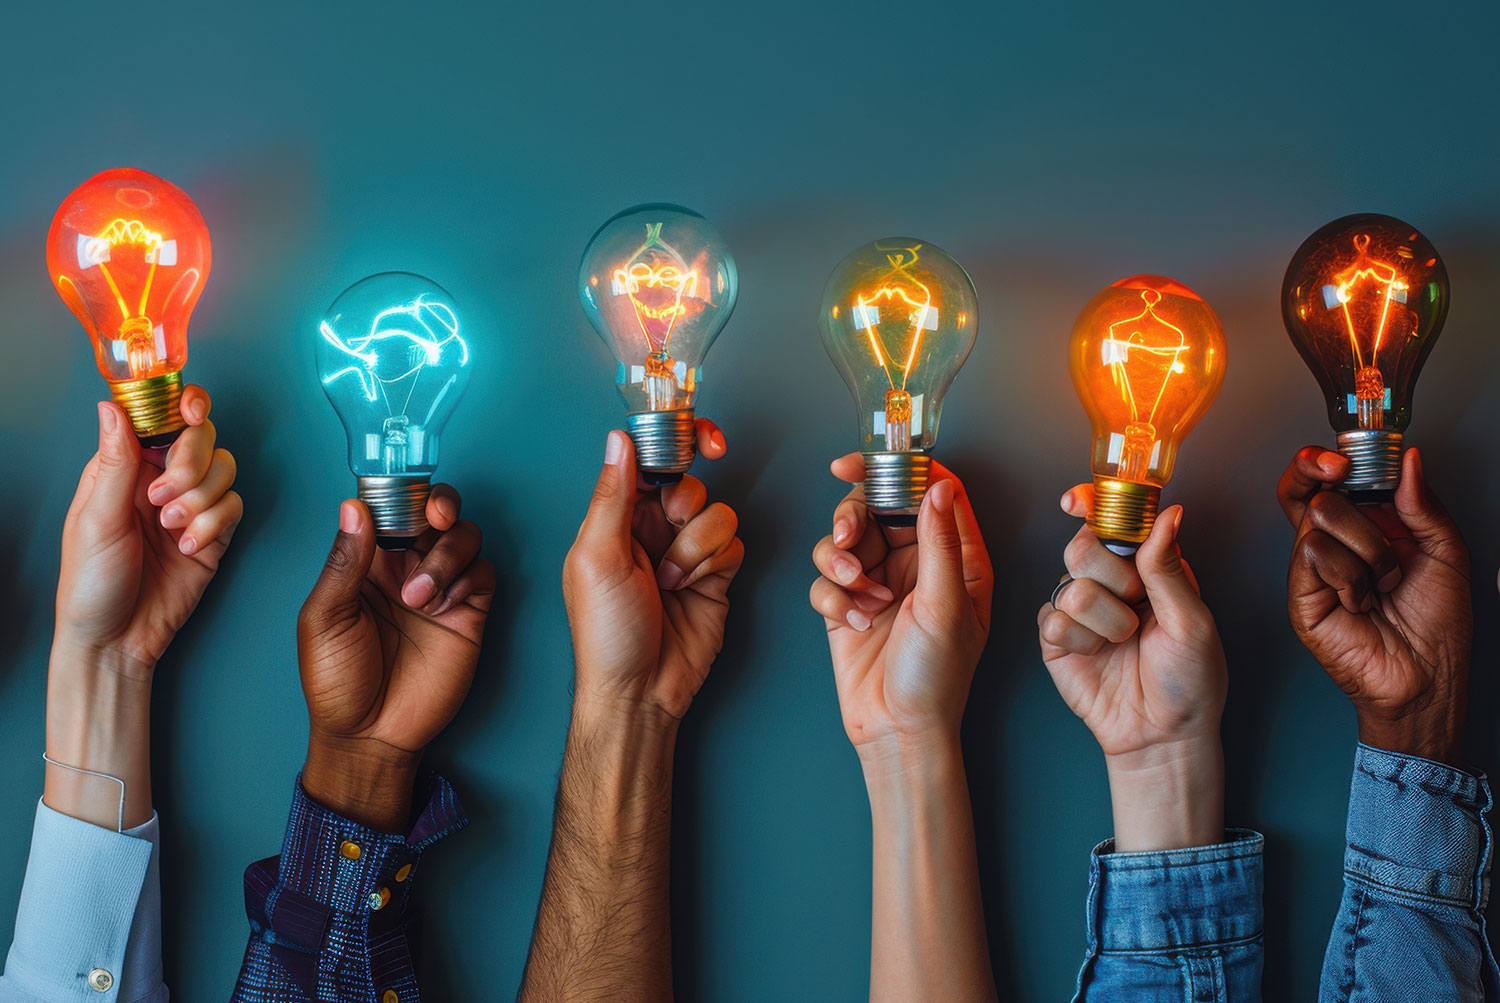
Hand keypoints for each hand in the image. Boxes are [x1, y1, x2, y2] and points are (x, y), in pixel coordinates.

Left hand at [54, 389, 241, 678]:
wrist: (118, 640)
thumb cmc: (91, 585)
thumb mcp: (95, 520)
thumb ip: (114, 463)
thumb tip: (112, 407)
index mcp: (123, 468)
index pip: (158, 418)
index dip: (182, 406)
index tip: (191, 412)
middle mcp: (158, 480)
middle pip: (201, 438)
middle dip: (192, 462)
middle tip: (164, 494)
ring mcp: (190, 506)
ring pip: (224, 470)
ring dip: (202, 499)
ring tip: (172, 529)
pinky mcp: (214, 533)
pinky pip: (234, 508)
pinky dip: (215, 526)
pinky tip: (189, 548)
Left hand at [297, 487, 493, 830]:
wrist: (370, 736)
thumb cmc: (335, 682)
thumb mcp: (324, 619)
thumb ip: (344, 563)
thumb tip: (354, 506)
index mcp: (365, 561)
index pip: (389, 508)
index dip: (399, 493)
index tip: (400, 495)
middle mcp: (405, 567)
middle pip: (435, 511)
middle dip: (440, 503)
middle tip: (434, 516)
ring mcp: (440, 588)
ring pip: (464, 536)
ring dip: (448, 554)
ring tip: (420, 597)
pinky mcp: (469, 613)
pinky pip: (483, 574)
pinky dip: (468, 577)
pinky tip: (444, 606)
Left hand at [562, 421, 742, 725]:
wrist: (641, 690)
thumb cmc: (605, 632)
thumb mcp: (596, 556)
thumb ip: (612, 495)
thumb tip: (619, 438)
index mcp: (616, 517)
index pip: (648, 459)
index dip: (677, 441)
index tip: (703, 439)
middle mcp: (651, 528)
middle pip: (689, 482)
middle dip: (685, 506)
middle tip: (669, 528)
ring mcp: (685, 550)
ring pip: (716, 512)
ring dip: (697, 546)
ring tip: (671, 579)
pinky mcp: (716, 574)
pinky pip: (734, 542)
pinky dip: (715, 563)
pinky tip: (691, 589)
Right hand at [808, 455, 991, 757]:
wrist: (897, 730)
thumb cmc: (936, 677)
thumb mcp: (945, 604)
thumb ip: (939, 541)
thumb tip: (939, 486)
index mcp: (955, 556)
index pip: (929, 489)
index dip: (896, 467)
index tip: (855, 464)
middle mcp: (917, 562)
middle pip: (874, 506)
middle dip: (852, 519)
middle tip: (847, 541)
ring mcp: (879, 582)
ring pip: (842, 538)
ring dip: (840, 563)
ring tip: (857, 595)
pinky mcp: (847, 603)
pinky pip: (824, 578)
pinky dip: (833, 598)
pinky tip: (853, 623)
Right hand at [1037, 487, 1224, 849]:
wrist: (1162, 735)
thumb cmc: (1191, 681)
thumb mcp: (1193, 621)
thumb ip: (1170, 567)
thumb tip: (1170, 514)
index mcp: (1147, 567)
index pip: (1114, 522)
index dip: (1093, 503)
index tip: (1078, 500)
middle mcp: (1111, 582)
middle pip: (1082, 545)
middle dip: (1111, 575)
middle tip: (1136, 603)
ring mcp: (1081, 609)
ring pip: (1070, 585)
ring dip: (1106, 620)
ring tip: (1126, 641)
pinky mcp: (1057, 638)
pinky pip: (1053, 619)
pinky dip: (1083, 641)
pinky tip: (1101, 656)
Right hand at [1278, 446, 1470, 762]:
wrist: (1429, 678)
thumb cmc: (1438, 627)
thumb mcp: (1447, 552)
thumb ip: (1423, 504)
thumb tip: (1409, 460)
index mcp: (1364, 528)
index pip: (1326, 482)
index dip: (1324, 460)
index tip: (1345, 455)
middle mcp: (1332, 545)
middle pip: (1309, 489)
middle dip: (1335, 480)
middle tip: (1343, 476)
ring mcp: (1312, 571)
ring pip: (1320, 518)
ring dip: (1367, 547)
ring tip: (1383, 580)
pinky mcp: (1301, 596)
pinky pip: (1314, 556)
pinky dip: (1350, 575)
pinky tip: (1362, 600)